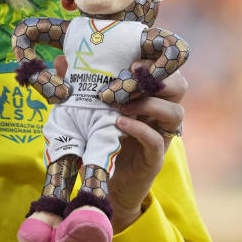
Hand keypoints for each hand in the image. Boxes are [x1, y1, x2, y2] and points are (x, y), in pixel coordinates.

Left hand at [55, 58, 187, 233]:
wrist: (107, 181)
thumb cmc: (101, 138)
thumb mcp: (91, 107)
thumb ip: (80, 84)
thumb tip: (62, 60)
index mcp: (150, 96)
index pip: (167, 70)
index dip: (156, 60)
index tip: (132, 59)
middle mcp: (160, 113)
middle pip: (180, 86)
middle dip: (158, 77)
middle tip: (130, 75)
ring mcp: (161, 136)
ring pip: (175, 113)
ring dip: (149, 103)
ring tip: (121, 104)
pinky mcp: (154, 158)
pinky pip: (157, 140)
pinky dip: (140, 129)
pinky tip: (119, 122)